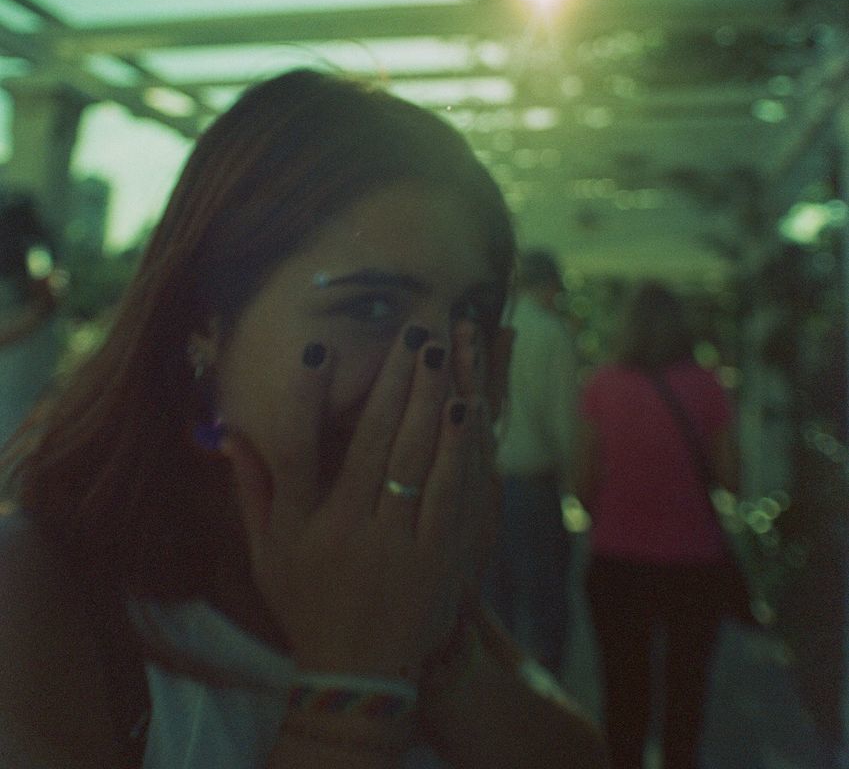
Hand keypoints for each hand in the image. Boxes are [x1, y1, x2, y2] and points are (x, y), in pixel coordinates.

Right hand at [222, 323, 488, 680]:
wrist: (359, 676)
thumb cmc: (308, 604)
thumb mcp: (266, 554)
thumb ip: (252, 491)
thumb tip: (231, 432)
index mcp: (303, 526)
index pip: (298, 450)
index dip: (304, 399)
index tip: (316, 349)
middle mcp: (349, 531)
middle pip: (372, 442)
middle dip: (393, 382)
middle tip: (410, 332)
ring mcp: (396, 544)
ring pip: (415, 459)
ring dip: (429, 401)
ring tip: (441, 352)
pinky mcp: (436, 558)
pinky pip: (449, 492)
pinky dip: (458, 447)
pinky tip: (465, 408)